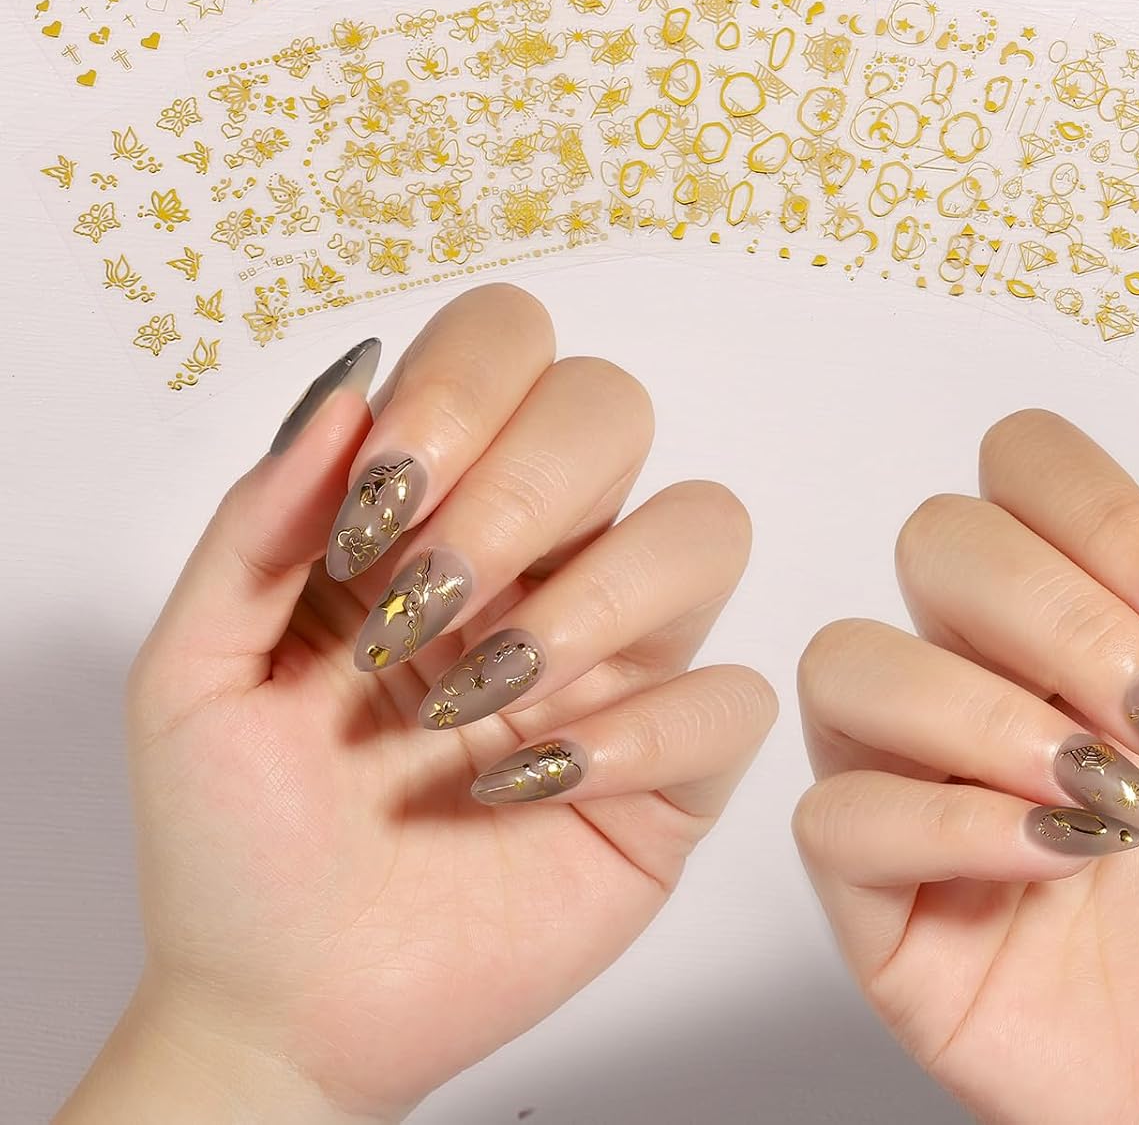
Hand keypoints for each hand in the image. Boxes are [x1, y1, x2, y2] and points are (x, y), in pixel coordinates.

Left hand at [59, 285, 775, 1123]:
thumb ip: (259, 525)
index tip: (380, 502)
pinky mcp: (670, 767)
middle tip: (426, 604)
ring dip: (595, 599)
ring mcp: (615, 656)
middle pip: (614, 407)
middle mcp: (540, 558)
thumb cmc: (235, 839)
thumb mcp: (190, 674)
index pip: (507, 346)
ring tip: (480, 698)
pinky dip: (636, 733)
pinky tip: (531, 790)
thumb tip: (346, 385)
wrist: (286, 1008)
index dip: (464, 390)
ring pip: (706, 523)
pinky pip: (731, 696)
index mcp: (430, 509)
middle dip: (521, 492)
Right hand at [794, 384, 1138, 1124]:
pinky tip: (1045, 865)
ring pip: (847, 659)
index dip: (1093, 509)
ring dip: (981, 716)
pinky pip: (834, 812)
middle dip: (1053, 616)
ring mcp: (925, 785)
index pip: (1019, 466)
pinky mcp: (878, 897)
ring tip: (1097, 800)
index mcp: (1093, 625)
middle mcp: (992, 683)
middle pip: (932, 539)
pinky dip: (944, 824)